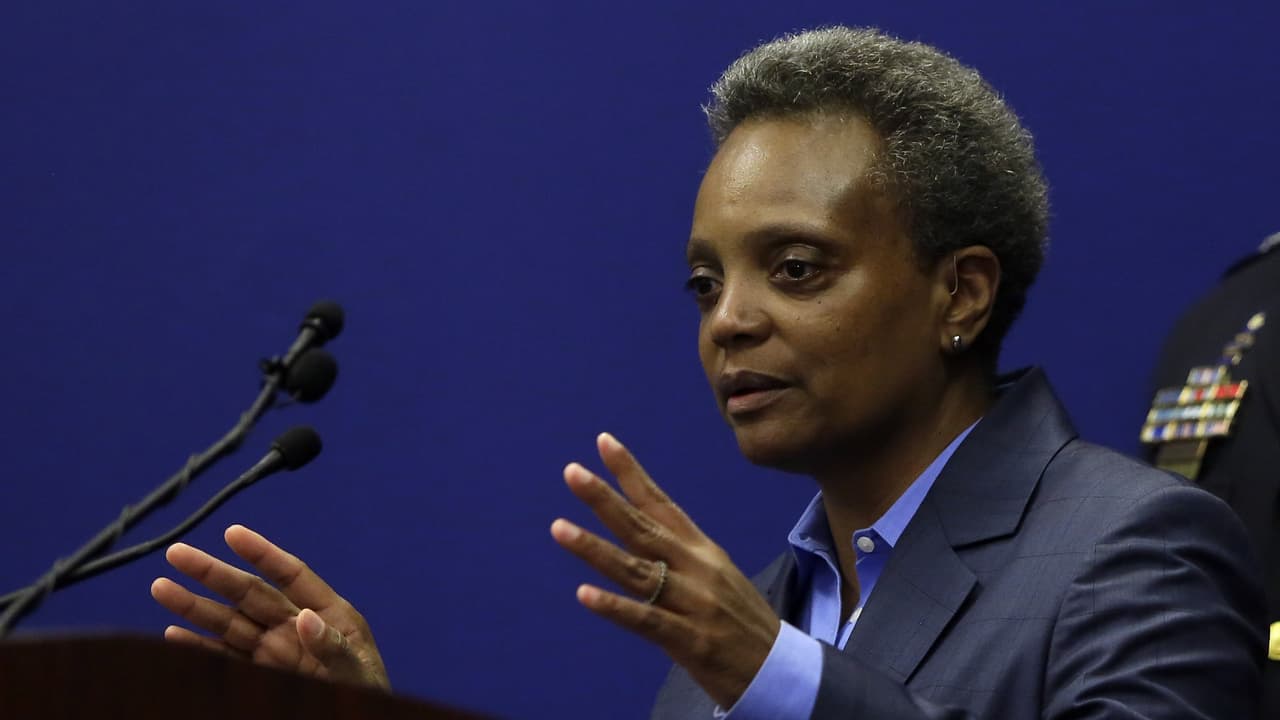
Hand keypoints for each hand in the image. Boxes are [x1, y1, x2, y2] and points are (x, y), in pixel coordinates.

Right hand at [150, 524, 389, 689]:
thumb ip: (334, 648)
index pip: (291, 574)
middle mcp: (295, 626)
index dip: (262, 553)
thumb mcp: (359, 671)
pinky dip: (199, 648)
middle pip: (249, 594)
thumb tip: (306, 619)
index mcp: (328, 614)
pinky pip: (225, 658)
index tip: (232, 533)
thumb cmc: (368, 695)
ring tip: (161, 587)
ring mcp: (274, 651)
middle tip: (176, 553)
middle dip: (213, 574)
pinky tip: (172, 635)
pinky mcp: (259, 676)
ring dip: (195, 608)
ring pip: (229, 623)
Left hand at [551, 433, 779, 708]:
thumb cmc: (742, 622)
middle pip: (642, 528)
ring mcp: (693, 603)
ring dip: (595, 548)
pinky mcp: (690, 640)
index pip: (660, 503)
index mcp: (701, 549)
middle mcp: (696, 568)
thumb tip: (641, 530)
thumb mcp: (716, 576)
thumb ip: (679, 553)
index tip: (602, 441)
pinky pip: (646, 620)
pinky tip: (584, 594)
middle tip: (571, 472)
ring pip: (636, 570)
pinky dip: (615, 606)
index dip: (631, 473)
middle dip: (605, 498)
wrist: (781, 670)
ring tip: (559, 528)